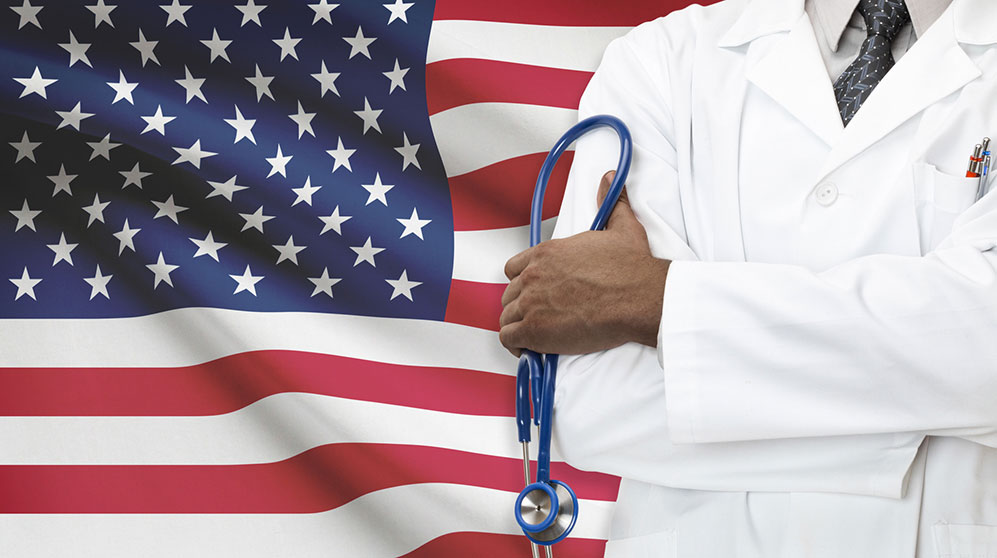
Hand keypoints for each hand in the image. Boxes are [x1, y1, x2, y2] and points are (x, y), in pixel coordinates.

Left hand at [499, 171, 669, 355]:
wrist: (640, 297)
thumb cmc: (632, 267)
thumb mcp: (621, 226)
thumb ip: (611, 202)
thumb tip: (611, 178)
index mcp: (546, 252)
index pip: (513, 268)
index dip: (523, 282)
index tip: (536, 292)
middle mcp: (533, 275)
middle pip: (510, 294)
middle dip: (522, 305)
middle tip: (541, 317)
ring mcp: (531, 302)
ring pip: (506, 316)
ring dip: (518, 326)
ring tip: (536, 335)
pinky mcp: (534, 330)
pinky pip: (509, 338)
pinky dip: (516, 346)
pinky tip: (531, 349)